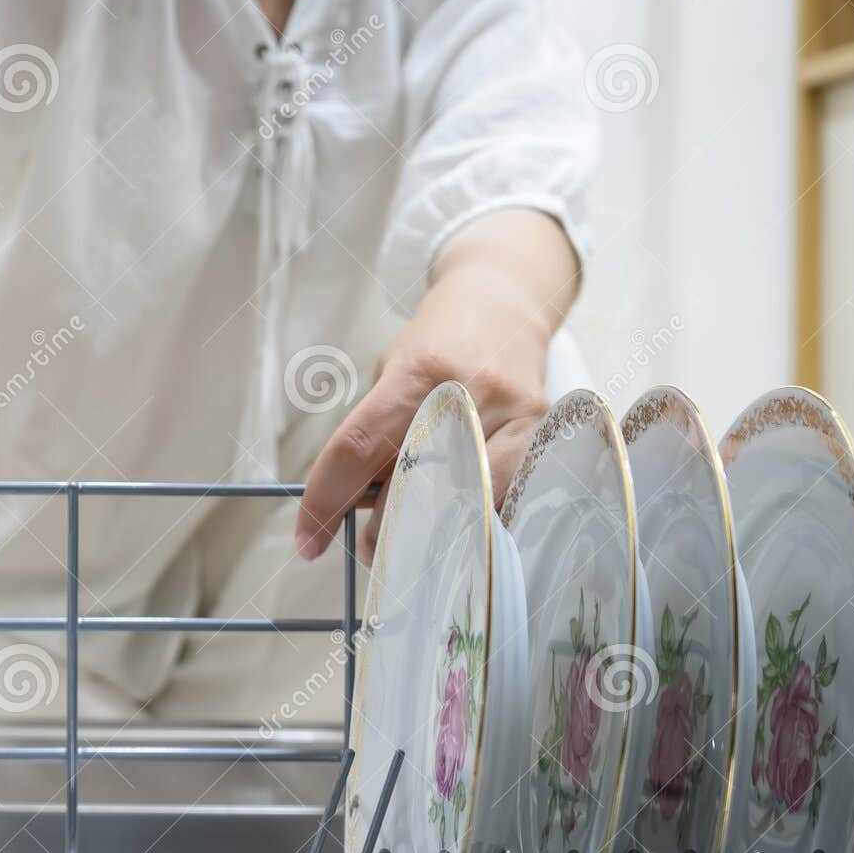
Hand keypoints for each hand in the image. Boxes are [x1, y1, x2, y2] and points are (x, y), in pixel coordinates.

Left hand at [294, 210, 577, 563]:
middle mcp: (468, 392)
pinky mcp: (546, 432)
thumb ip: (377, 433)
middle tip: (371, 550)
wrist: (506, 302)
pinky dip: (477, 519)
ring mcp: (514, 414)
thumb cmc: (437, 342)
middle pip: (413, 485)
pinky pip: (506, 497)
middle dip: (383, 532)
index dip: (325, 501)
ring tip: (416, 540)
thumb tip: (354, 506)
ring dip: (434, 535)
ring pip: (466, 501)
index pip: (359, 448)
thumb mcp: (394, 371)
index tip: (307, 542)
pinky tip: (462, 520)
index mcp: (418, 372)